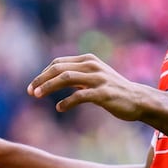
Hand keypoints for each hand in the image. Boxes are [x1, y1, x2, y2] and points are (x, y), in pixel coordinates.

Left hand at [27, 53, 147, 120]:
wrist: (138, 100)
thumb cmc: (113, 90)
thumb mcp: (94, 77)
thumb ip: (76, 75)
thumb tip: (53, 79)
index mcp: (88, 60)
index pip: (58, 63)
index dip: (43, 73)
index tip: (33, 85)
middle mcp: (92, 66)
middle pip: (59, 68)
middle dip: (41, 79)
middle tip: (30, 91)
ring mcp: (98, 78)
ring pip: (66, 78)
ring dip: (48, 87)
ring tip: (37, 95)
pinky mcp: (103, 93)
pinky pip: (80, 96)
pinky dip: (66, 102)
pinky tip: (59, 108)